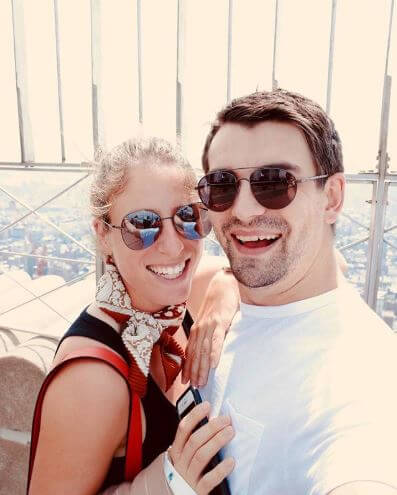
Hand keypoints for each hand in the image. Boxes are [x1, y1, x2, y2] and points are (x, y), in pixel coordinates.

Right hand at [169, 401, 234, 494]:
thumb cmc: (187, 471)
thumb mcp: (185, 455)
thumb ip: (194, 440)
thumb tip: (212, 418)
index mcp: (176, 451)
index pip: (183, 429)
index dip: (194, 415)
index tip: (207, 405)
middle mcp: (180, 463)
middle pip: (194, 441)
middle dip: (211, 428)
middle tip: (226, 420)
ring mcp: (188, 477)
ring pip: (201, 456)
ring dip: (216, 442)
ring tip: (230, 432)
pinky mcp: (197, 491)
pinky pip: (209, 480)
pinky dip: (220, 469)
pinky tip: (231, 461)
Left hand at [182, 268, 238, 386]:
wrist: (224, 284)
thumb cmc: (219, 303)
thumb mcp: (211, 319)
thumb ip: (209, 334)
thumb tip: (210, 351)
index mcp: (197, 329)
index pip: (190, 352)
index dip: (187, 368)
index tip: (186, 382)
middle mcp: (200, 328)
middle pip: (195, 354)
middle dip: (194, 372)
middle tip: (194, 388)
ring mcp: (209, 325)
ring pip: (203, 350)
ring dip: (202, 367)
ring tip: (202, 382)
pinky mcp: (220, 321)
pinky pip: (216, 340)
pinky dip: (214, 352)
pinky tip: (213, 364)